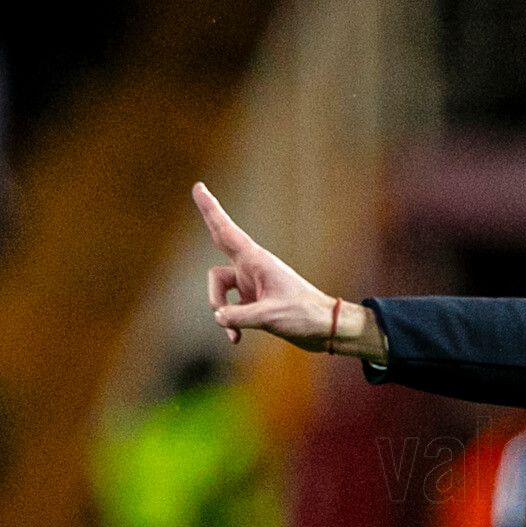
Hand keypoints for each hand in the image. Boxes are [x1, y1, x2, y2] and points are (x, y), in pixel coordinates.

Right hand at [194, 182, 380, 356]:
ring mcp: (252, 284)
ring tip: (234, 330)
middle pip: (220, 243)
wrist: (326, 329)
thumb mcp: (269, 316)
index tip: (199, 187)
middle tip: (199, 189)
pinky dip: (230, 323)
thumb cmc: (304, 315)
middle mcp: (252, 268)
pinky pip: (230, 308)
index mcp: (257, 261)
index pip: (226, 231)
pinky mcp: (254, 302)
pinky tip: (236, 339)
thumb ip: (239, 316)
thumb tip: (217, 316)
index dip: (210, 210)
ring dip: (220, 309)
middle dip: (210, 221)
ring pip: (219, 290)